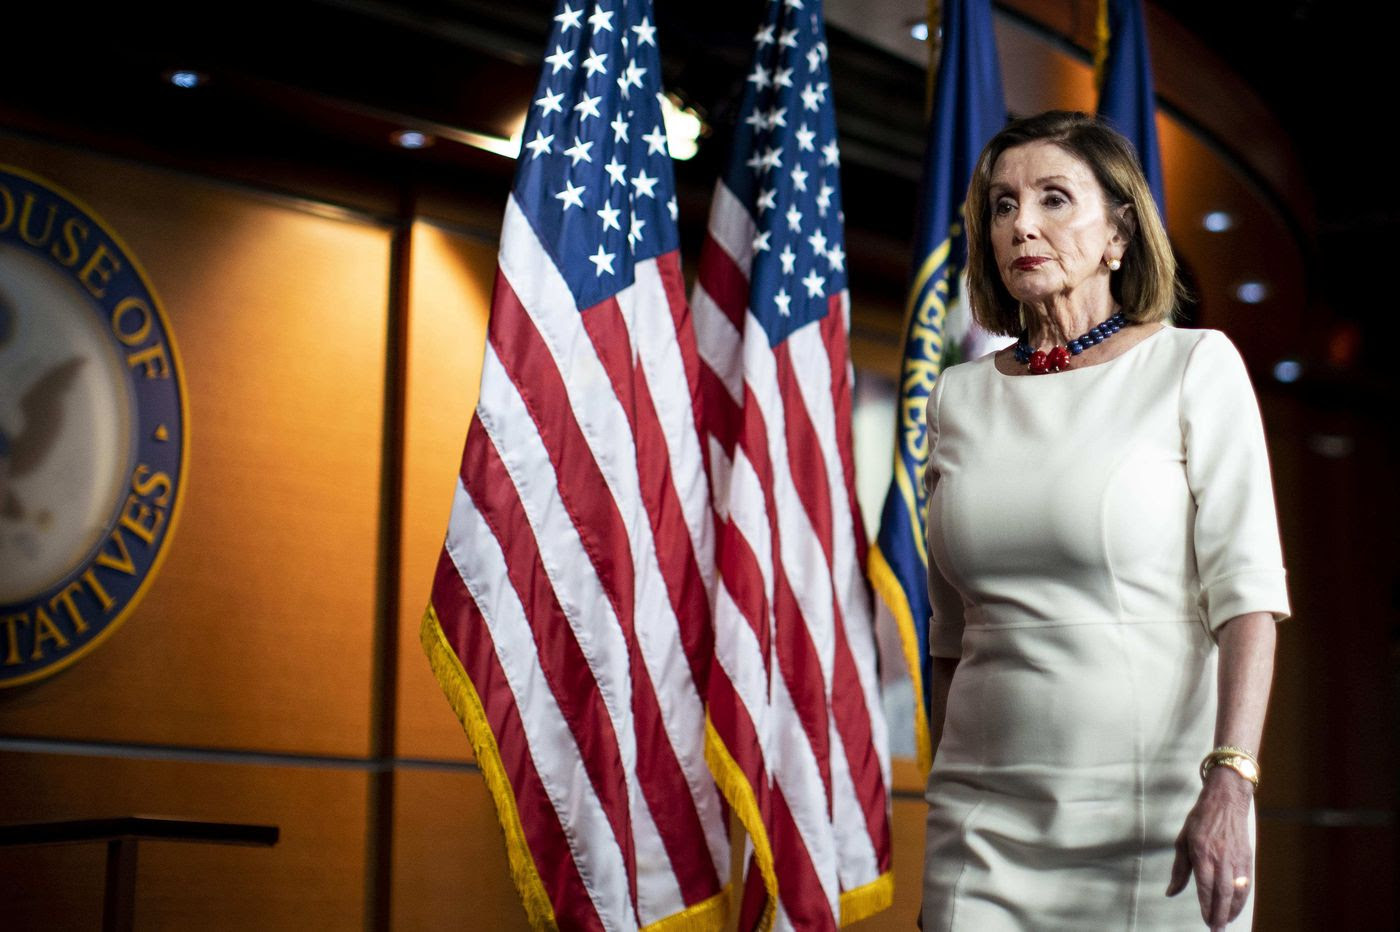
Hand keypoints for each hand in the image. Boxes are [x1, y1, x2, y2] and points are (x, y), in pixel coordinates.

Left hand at [1166, 768, 1254, 929]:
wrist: (1226, 800)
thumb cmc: (1201, 819)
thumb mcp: (1182, 840)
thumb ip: (1179, 869)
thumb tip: (1171, 892)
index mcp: (1202, 852)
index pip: (1204, 885)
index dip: (1205, 905)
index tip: (1204, 920)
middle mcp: (1221, 857)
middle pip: (1222, 892)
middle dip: (1219, 914)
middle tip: (1215, 929)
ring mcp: (1236, 858)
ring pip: (1236, 891)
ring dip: (1231, 910)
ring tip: (1224, 922)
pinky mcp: (1247, 858)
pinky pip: (1246, 884)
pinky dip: (1242, 899)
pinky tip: (1236, 908)